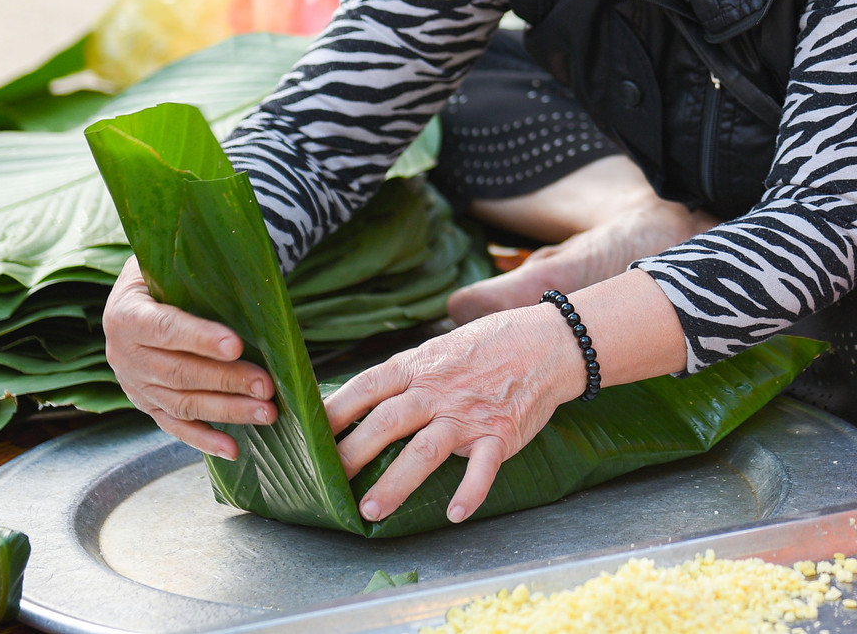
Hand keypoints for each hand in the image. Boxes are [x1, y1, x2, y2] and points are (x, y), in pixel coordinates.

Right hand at [102, 256, 276, 458]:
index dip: (200, 338)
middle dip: (226, 380)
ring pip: (182, 403)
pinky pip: (175, 426)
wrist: (142, 294)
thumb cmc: (167, 273)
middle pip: (179, 372)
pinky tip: (233, 449)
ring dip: (226, 410)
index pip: (165, 328)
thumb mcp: (170, 263)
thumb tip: (246, 278)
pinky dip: (205, 439)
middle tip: (267, 385)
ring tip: (266, 412)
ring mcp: (134, 384)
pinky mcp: (147, 405)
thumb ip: (196, 271)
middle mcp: (122, 353)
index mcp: (125, 314)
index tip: (237, 345)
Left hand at [323, 301, 579, 523]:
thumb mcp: (440, 348)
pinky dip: (469, 492)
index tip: (307, 434)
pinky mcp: (500, 435)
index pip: (365, 387)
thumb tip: (363, 402)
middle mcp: (438, 390)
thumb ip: (406, 376)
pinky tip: (455, 514)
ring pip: (423, 452)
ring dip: (394, 483)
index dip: (333, 411)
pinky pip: (482, 468)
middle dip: (351, 455)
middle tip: (327, 482)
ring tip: (370, 510)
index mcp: (418, 366)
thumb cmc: (490, 344)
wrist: (549, 342)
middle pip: (385, 423)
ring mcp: (468, 414)